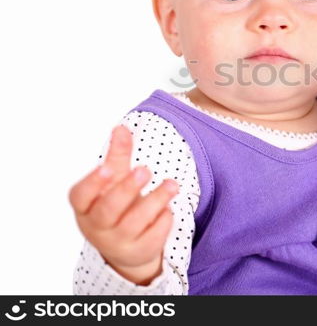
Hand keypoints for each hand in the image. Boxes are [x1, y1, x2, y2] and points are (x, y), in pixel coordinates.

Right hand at [69, 125, 178, 284]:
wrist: (127, 247)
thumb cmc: (116, 205)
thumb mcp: (114, 182)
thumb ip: (118, 157)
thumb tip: (121, 128)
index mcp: (86, 206)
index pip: (81, 196)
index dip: (93, 183)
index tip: (108, 168)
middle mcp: (97, 227)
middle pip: (108, 210)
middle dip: (126, 189)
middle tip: (144, 170)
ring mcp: (118, 242)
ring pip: (135, 222)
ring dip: (155, 200)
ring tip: (173, 184)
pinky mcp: (140, 251)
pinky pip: (154, 235)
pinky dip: (163, 219)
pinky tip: (168, 208)